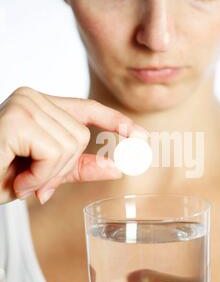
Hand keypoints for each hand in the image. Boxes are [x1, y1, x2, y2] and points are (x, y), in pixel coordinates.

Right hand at [0, 86, 146, 203]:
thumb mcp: (42, 174)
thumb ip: (76, 167)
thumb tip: (116, 167)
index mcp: (39, 107)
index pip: (87, 108)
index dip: (115, 121)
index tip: (141, 136)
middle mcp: (32, 97)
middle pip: (81, 136)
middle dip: (62, 169)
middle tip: (34, 183)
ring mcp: (25, 103)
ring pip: (71, 145)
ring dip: (47, 175)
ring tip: (21, 179)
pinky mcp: (17, 118)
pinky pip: (54, 152)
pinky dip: (39, 175)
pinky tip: (16, 178)